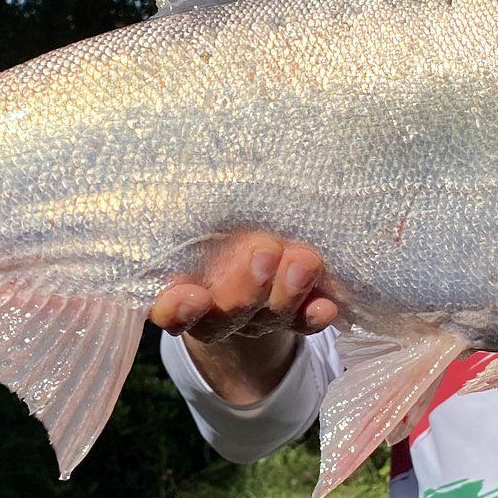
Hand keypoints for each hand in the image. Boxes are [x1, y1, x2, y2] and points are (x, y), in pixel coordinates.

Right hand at [149, 229, 336, 340]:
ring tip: (304, 262)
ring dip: (288, 291)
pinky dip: (313, 315)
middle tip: (264, 252)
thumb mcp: (200, 227)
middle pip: (227, 312)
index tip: (193, 295)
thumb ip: (200, 218)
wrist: (243, 262)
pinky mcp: (290, 320)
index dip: (179, 309)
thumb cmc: (212, 235)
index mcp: (182, 293)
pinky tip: (326, 306)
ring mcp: (255, 320)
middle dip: (247, 284)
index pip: (171, 311)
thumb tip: (205, 174)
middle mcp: (216, 313)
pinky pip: (302, 323)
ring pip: (269, 315)